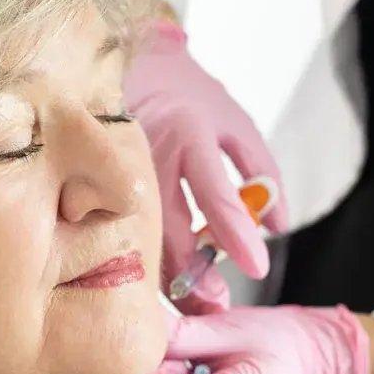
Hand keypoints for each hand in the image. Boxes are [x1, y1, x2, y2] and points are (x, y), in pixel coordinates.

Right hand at [124, 21, 286, 285]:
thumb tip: (276, 225)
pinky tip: (161, 285)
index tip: (256, 268)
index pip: (216, 196)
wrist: (131, 68)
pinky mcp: (97, 183)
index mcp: (189, 134)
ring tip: (195, 304)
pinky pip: (120, 233)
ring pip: (141, 238)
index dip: (236, 237)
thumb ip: (260, 171)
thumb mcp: (235, 124)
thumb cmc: (190, 98)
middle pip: (170, 229)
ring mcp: (117, 171)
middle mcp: (149, 154)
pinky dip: (144, 263)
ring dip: (167, 278)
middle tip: (216, 305)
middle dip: (193, 275)